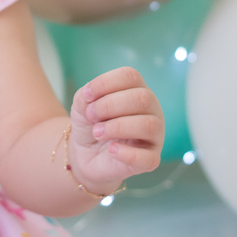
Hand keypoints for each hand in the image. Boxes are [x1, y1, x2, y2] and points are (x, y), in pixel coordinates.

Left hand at [67, 66, 163, 194]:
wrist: (85, 153)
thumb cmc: (90, 123)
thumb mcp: (82, 104)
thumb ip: (86, 96)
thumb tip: (91, 97)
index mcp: (137, 90)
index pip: (131, 76)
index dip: (105, 83)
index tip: (87, 96)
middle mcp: (152, 110)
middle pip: (142, 98)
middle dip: (109, 105)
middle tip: (91, 116)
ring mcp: (155, 136)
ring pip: (149, 125)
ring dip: (116, 127)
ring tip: (97, 132)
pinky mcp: (151, 160)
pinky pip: (149, 158)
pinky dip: (127, 153)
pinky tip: (111, 149)